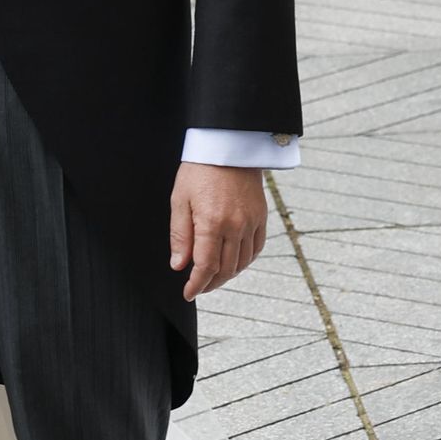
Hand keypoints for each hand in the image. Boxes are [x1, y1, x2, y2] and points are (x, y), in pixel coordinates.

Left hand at [169, 163, 266, 301]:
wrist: (229, 146)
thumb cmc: (199, 170)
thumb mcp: (180, 200)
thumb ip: (180, 235)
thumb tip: (179, 265)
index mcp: (211, 223)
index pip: (205, 266)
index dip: (196, 284)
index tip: (188, 293)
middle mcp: (235, 226)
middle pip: (225, 269)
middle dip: (210, 284)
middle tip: (198, 288)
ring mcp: (251, 222)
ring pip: (242, 263)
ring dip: (227, 276)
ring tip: (213, 278)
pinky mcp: (261, 217)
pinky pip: (256, 249)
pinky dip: (244, 261)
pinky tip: (233, 263)